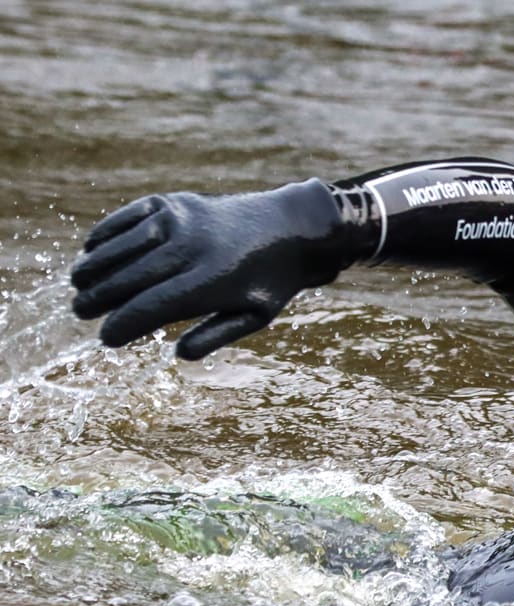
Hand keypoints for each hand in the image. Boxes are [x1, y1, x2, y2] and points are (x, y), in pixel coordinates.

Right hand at [71, 179, 359, 359]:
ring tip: (78, 284)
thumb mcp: (255, 316)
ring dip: (95, 266)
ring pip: (124, 245)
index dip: (123, 325)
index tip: (106, 339)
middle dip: (100, 297)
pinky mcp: (176, 201)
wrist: (292, 227)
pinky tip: (91, 249)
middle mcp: (191, 247)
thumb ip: (216, 335)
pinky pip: (131, 216)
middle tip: (80, 312)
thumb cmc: (271, 280)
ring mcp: (181, 219)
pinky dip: (107, 233)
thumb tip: (176, 353)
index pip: (152, 307)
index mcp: (212, 281)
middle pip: (131, 277)